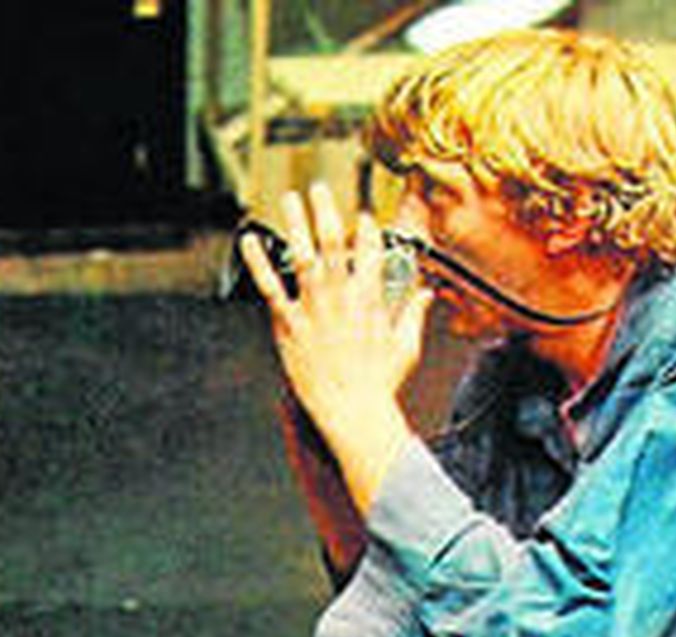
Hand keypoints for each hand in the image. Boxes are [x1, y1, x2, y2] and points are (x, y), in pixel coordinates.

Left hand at [242, 184, 432, 512]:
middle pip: (334, 243)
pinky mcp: (289, 325)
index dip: (368, 229)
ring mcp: (313, 309)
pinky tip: (250, 240)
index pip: (372, 251)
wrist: (352, 410)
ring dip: (296, 223)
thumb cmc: (380, 384)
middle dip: (327, 211)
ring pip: (303, 255)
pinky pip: (271, 287)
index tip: (364, 215)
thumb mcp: (406, 347)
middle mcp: (341, 296)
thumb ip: (413, 314)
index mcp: (372, 298)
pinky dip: (259, 262)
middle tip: (319, 188)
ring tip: (289, 199)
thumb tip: (425, 294)